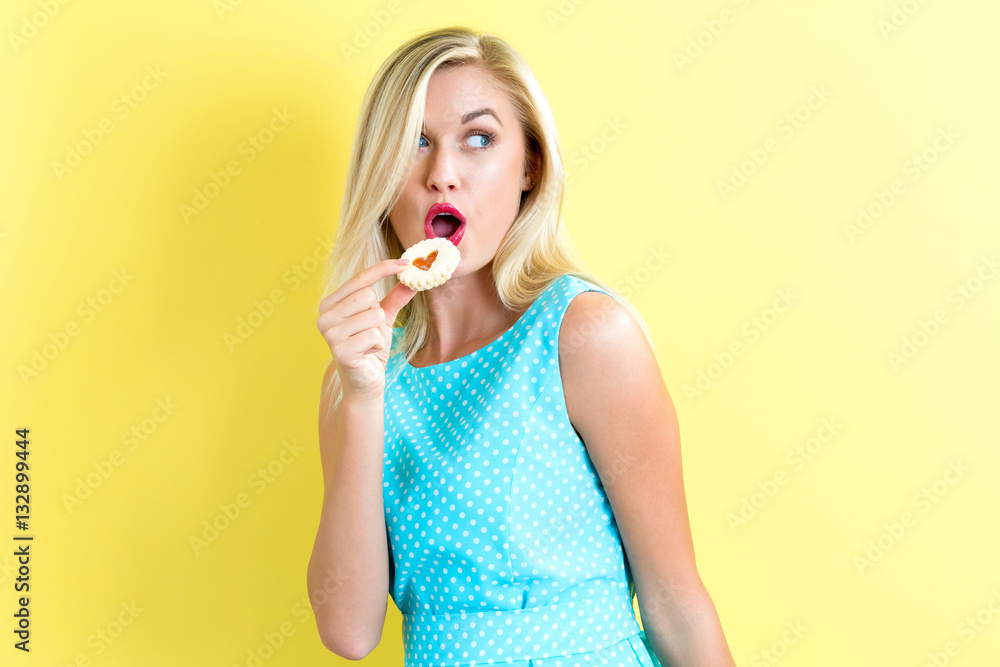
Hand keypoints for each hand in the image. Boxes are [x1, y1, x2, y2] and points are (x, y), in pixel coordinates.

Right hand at [317, 259, 416, 399]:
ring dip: (380, 332)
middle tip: (370, 331)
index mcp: (331, 303)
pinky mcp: (340, 350)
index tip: (406, 263)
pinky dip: (378, 345)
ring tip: (368, 344)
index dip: (383, 268)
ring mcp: (330, 333)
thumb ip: (395, 297)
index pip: (360, 279)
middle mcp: (325, 316)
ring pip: (373, 315)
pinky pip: (374, 335)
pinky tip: (368, 354)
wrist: (365, 381)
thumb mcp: (383, 318)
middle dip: (378, 314)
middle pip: (368, 295)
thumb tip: (413, 277)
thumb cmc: (370, 347)